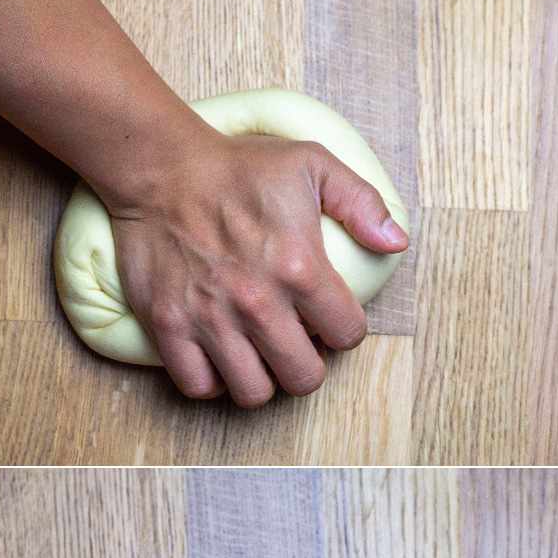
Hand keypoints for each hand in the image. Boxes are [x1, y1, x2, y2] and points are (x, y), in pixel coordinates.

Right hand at [106, 130, 407, 405]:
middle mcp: (258, 302)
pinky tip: (220, 355)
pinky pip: (199, 386)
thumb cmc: (239, 168)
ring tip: (260, 353)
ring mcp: (210, 318)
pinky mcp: (168, 325)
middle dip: (308, 365)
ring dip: (263, 378)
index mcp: (299, 267)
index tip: (329, 318)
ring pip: (254, 393)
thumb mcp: (312, 165)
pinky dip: (212, 380)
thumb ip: (362, 203)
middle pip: (304, 378)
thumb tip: (396, 242)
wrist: (160, 168)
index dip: (345, 329)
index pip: (348, 334)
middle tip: (296, 343)